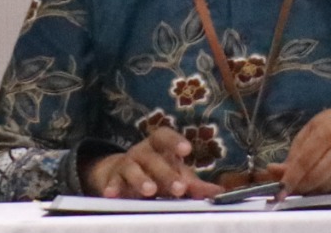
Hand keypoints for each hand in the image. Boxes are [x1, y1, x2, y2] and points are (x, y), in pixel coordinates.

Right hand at [89, 125, 203, 199]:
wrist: (120, 174)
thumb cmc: (157, 172)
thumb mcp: (176, 174)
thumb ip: (195, 184)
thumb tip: (218, 192)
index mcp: (159, 147)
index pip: (165, 137)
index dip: (175, 141)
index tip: (187, 150)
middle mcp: (142, 153)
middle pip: (153, 159)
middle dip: (166, 173)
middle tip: (179, 188)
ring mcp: (125, 165)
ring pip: (132, 169)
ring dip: (141, 180)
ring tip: (150, 191)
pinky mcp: (111, 180)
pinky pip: (111, 183)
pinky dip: (112, 188)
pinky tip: (112, 194)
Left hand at [272, 107, 330, 195]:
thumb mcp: (309, 130)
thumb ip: (292, 154)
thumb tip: (272, 173)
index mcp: (327, 133)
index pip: (305, 162)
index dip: (290, 178)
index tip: (279, 190)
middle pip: (315, 177)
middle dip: (298, 187)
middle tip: (287, 189)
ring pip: (325, 186)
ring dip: (309, 190)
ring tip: (302, 184)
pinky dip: (322, 190)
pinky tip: (317, 182)